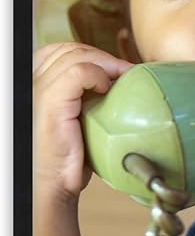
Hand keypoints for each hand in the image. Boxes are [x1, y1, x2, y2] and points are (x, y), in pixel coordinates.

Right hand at [33, 42, 131, 201]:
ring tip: (122, 79)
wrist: (52, 186)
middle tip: (125, 72)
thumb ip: (79, 97)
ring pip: (75, 56)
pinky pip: (79, 73)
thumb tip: (111, 80)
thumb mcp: (71, 120)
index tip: (113, 68)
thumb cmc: (64, 159)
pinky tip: (108, 89)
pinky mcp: (50, 103)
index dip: (88, 53)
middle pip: (68, 49)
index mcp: (32, 84)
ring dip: (106, 64)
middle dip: (101, 56)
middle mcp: (30, 83)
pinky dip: (99, 75)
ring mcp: (37, 91)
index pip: (58, 51)